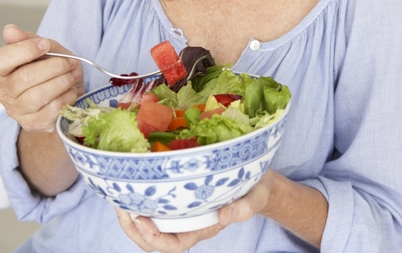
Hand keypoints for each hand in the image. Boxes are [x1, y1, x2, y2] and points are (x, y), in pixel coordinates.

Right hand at [0, 24, 84, 133]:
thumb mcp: (44, 49)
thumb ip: (29, 40)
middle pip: (25, 78)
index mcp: (2, 70)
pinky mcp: (33, 123)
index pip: (3, 60)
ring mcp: (17, 110)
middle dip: (54, 66)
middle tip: (70, 61)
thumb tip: (10, 29)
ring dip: (63, 81)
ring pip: (39, 95)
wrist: (65, 93)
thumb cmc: (52, 69)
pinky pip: (52, 109)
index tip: (45, 45)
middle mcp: (4, 92)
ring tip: (73, 74)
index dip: (25, 50)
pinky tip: (70, 90)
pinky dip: (67, 96)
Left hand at [115, 170, 275, 251]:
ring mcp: (182, 210)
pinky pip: (155, 205)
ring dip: (132, 215)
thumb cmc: (255, 190)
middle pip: (154, 240)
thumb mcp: (256, 197)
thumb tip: (226, 216)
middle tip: (121, 207)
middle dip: (133, 229)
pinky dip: (141, 198)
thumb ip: (245, 208)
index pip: (173, 244)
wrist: (256, 180)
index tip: (141, 220)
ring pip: (150, 224)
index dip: (154, 238)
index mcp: (203, 229)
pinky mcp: (179, 194)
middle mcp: (188, 223)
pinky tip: (133, 184)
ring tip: (120, 197)